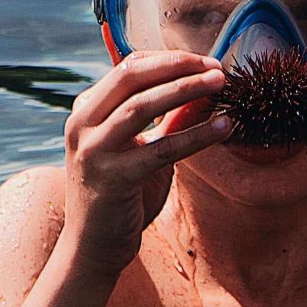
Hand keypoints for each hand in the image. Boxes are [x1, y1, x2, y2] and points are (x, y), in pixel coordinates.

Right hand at [61, 50, 228, 276]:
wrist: (93, 246)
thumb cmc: (121, 195)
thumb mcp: (145, 149)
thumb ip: (170, 119)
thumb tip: (207, 89)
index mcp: (88, 111)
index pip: (130, 67)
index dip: (170, 60)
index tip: (207, 62)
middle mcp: (83, 124)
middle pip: (131, 76)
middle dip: (178, 66)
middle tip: (217, 68)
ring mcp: (93, 150)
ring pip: (141, 105)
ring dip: (185, 89)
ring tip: (220, 84)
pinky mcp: (111, 179)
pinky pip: (161, 149)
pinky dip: (195, 136)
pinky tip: (223, 128)